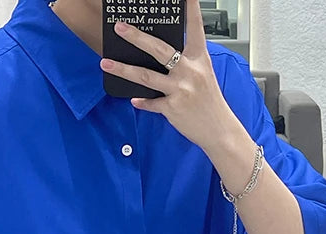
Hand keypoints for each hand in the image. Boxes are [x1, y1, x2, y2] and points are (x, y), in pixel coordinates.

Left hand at [99, 0, 234, 152]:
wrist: (218, 129)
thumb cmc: (209, 101)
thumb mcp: (203, 75)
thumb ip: (184, 63)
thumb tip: (158, 56)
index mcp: (199, 58)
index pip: (194, 27)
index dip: (190, 8)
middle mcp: (190, 71)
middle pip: (159, 49)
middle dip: (136, 37)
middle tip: (120, 28)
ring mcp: (181, 89)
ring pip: (146, 76)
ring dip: (124, 69)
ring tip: (106, 63)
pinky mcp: (173, 108)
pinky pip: (151, 103)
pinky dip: (142, 102)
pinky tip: (133, 99)